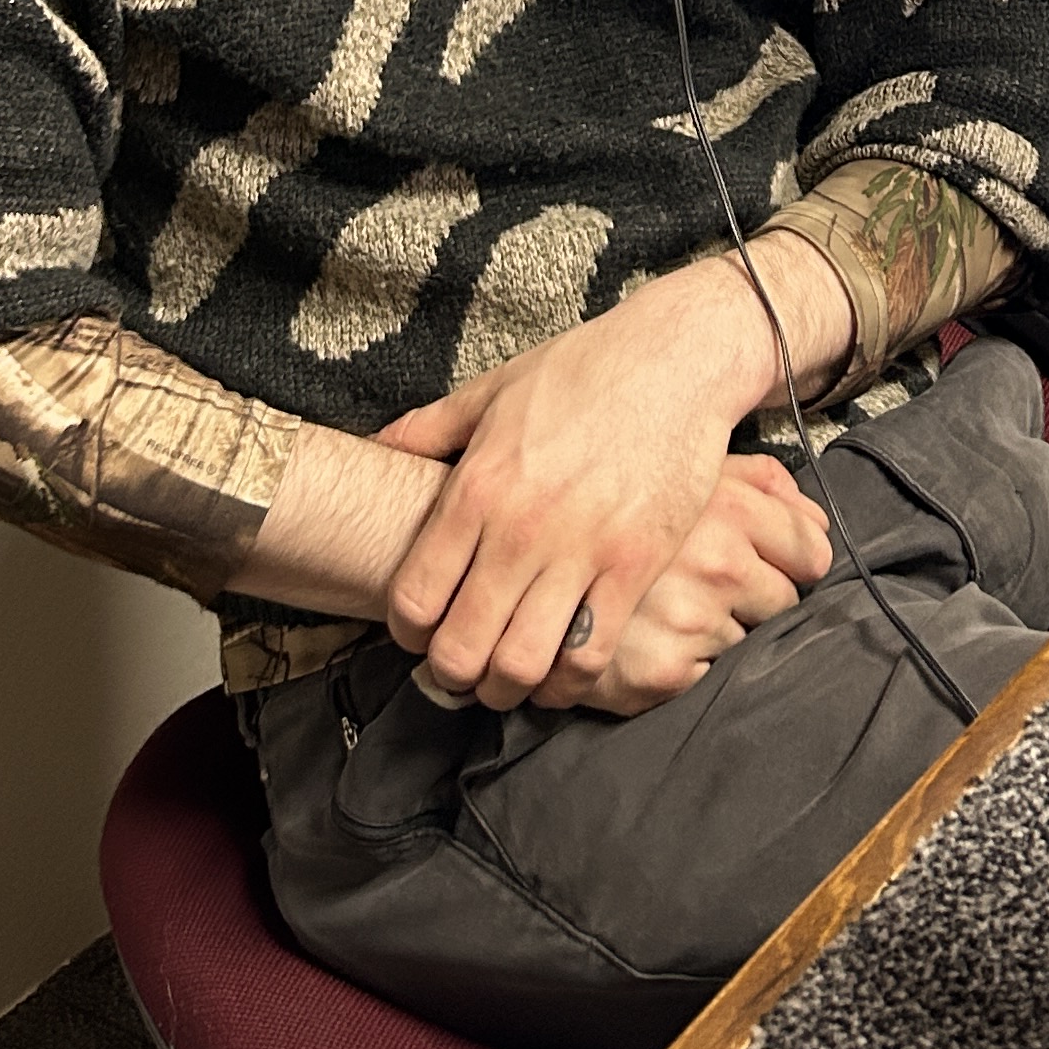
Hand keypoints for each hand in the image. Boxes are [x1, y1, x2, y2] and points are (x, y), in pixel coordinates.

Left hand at [375, 245, 842, 705]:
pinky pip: (593, 654)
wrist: (677, 359)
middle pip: (462, 647)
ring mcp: (582, 551)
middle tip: (460, 675)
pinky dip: (571, 682)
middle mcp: (521, 529)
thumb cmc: (582, 370)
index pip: (414, 598)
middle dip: (451, 677)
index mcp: (476, 487)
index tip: (418, 637)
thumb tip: (371, 448)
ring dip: (507, 689)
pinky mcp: (637, 566)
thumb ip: (426, 429)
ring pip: (524, 664)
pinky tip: (563, 675)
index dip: (406, 635)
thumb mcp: (490, 390)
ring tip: (508, 681)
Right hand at [578, 453, 831, 714]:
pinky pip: (711, 674)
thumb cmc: (616, 511)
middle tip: (705, 587)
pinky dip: (687, 663)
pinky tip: (652, 638)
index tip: (768, 563)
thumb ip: (759, 482)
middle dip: (755, 598)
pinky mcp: (668, 670)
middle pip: (786, 600)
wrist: (530, 571)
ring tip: (667, 609)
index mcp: (727, 506)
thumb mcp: (686, 470)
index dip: (794, 560)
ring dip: (718, 631)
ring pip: (749, 640)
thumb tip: (816, 518)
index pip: (812, 551)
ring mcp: (693, 619)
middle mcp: (717, 562)